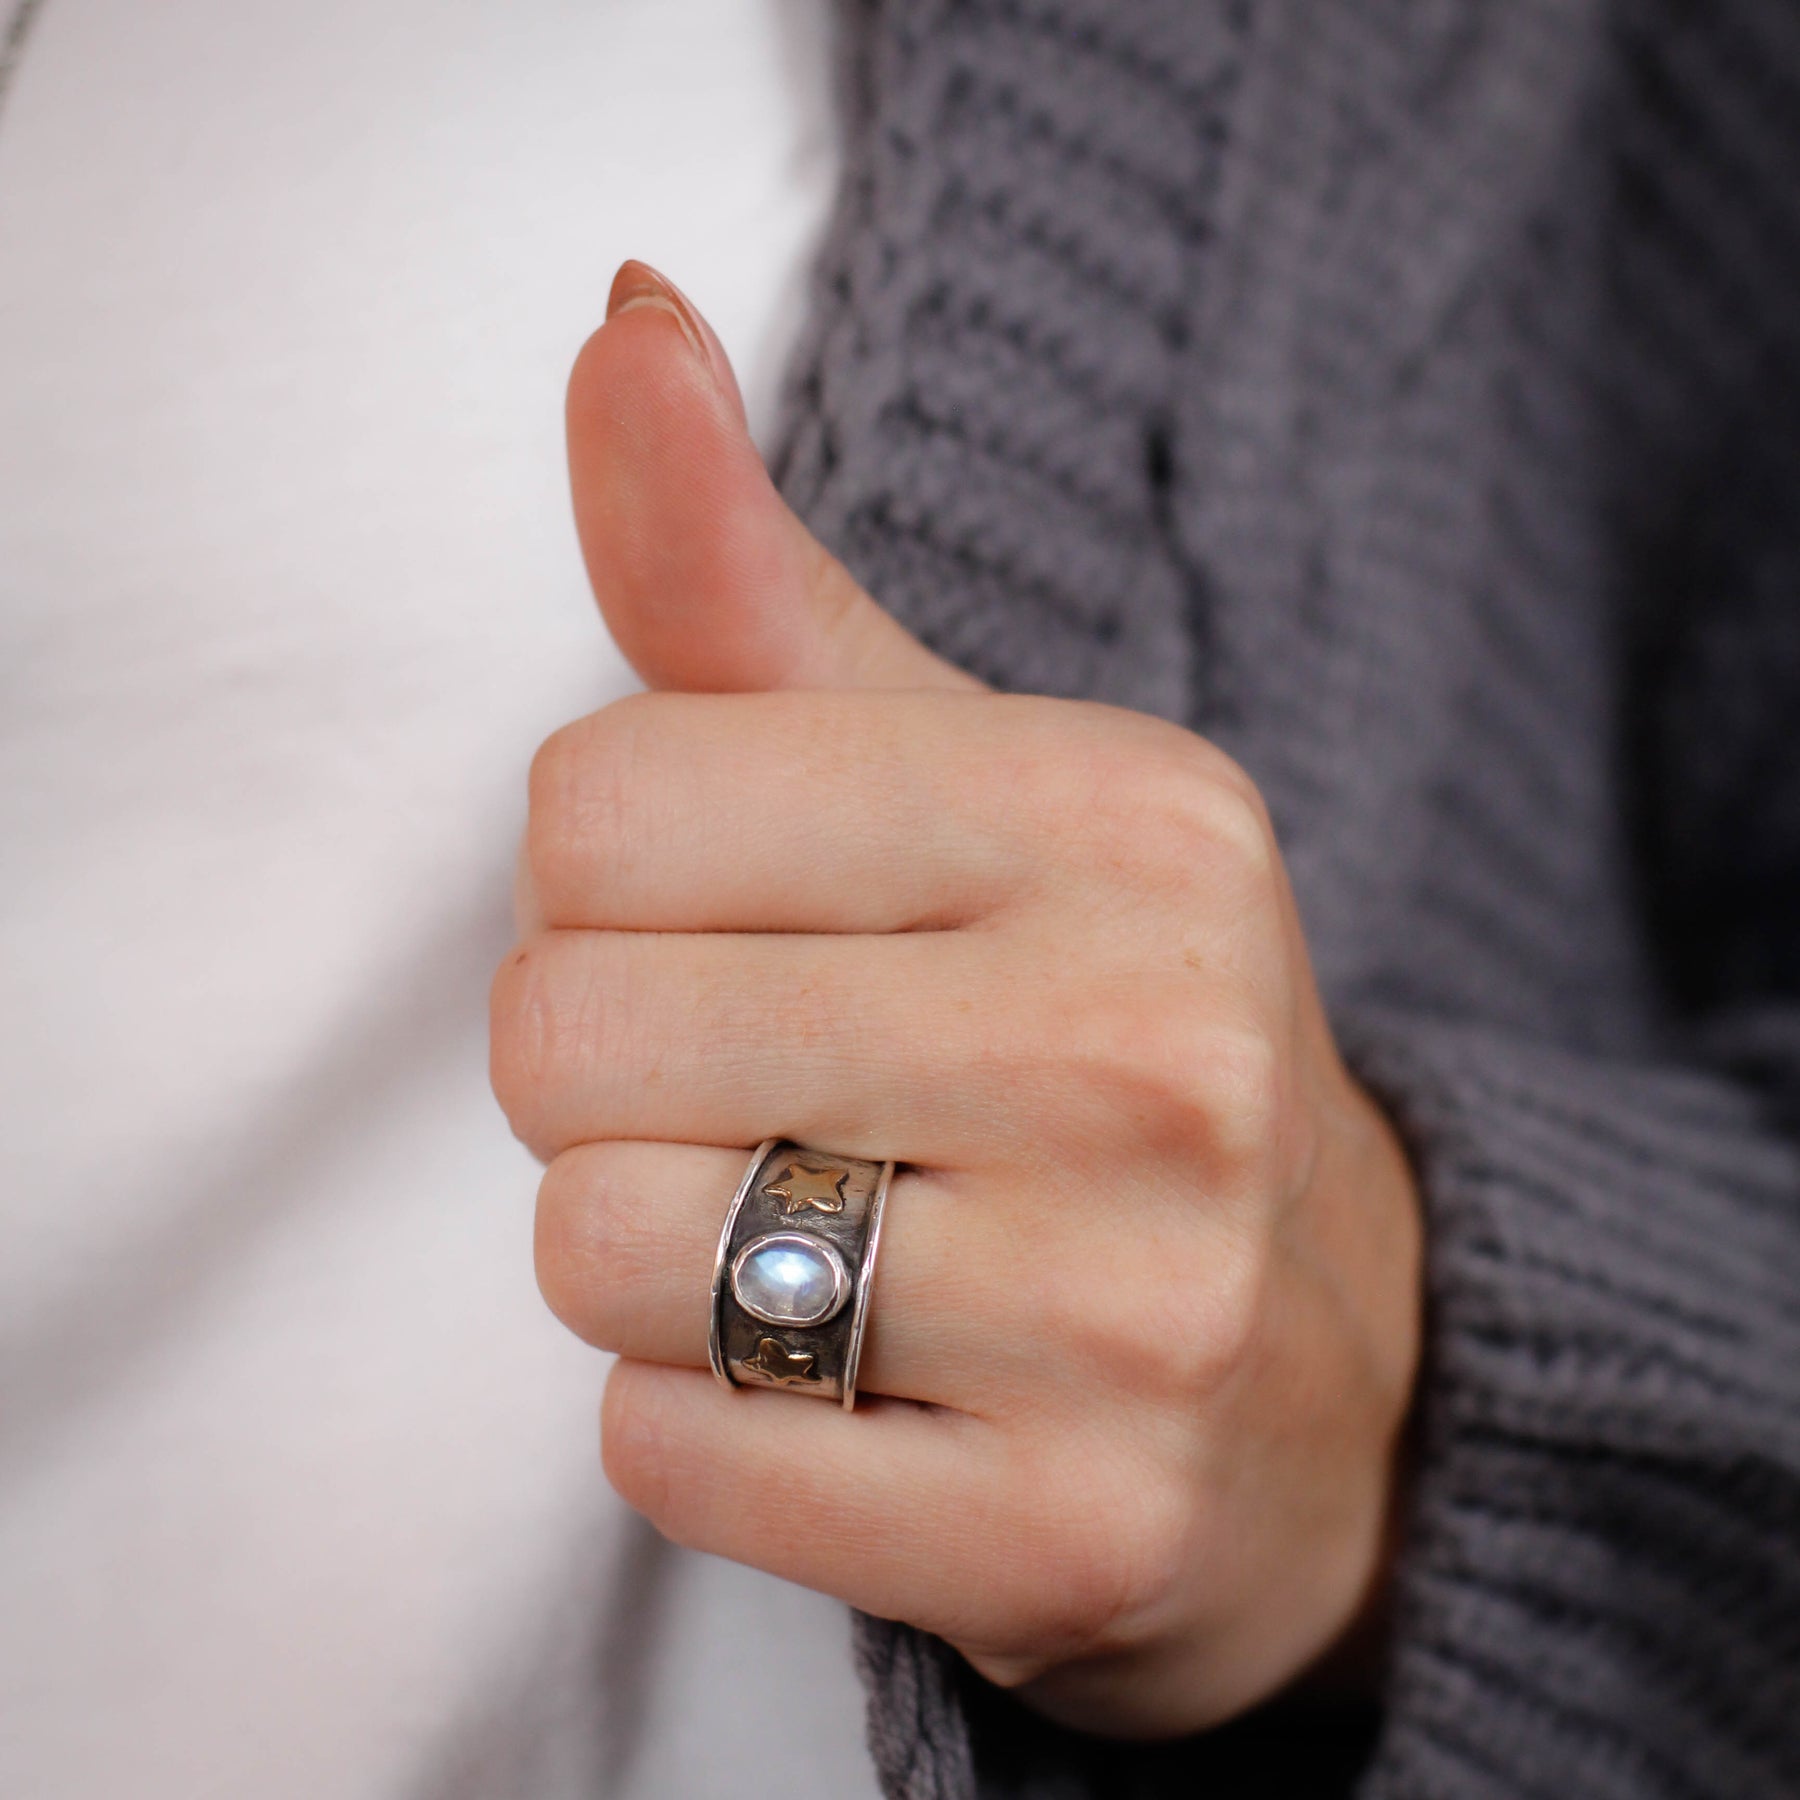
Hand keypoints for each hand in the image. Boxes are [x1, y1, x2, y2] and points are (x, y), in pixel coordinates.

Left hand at [490, 264, 1422, 1736]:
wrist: (1328, 1373)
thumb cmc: (1086, 1039)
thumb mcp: (955, 783)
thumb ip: (748, 578)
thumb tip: (617, 318)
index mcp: (1125, 817)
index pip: (597, 801)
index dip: (602, 883)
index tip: (735, 933)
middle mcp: (1154, 1047)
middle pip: (565, 1028)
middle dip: (605, 1076)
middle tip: (760, 1102)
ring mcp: (1134, 1307)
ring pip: (601, 1251)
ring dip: (643, 1258)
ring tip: (810, 1245)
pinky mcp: (1072, 1525)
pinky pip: (673, 1455)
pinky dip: (698, 1423)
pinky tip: (848, 1395)